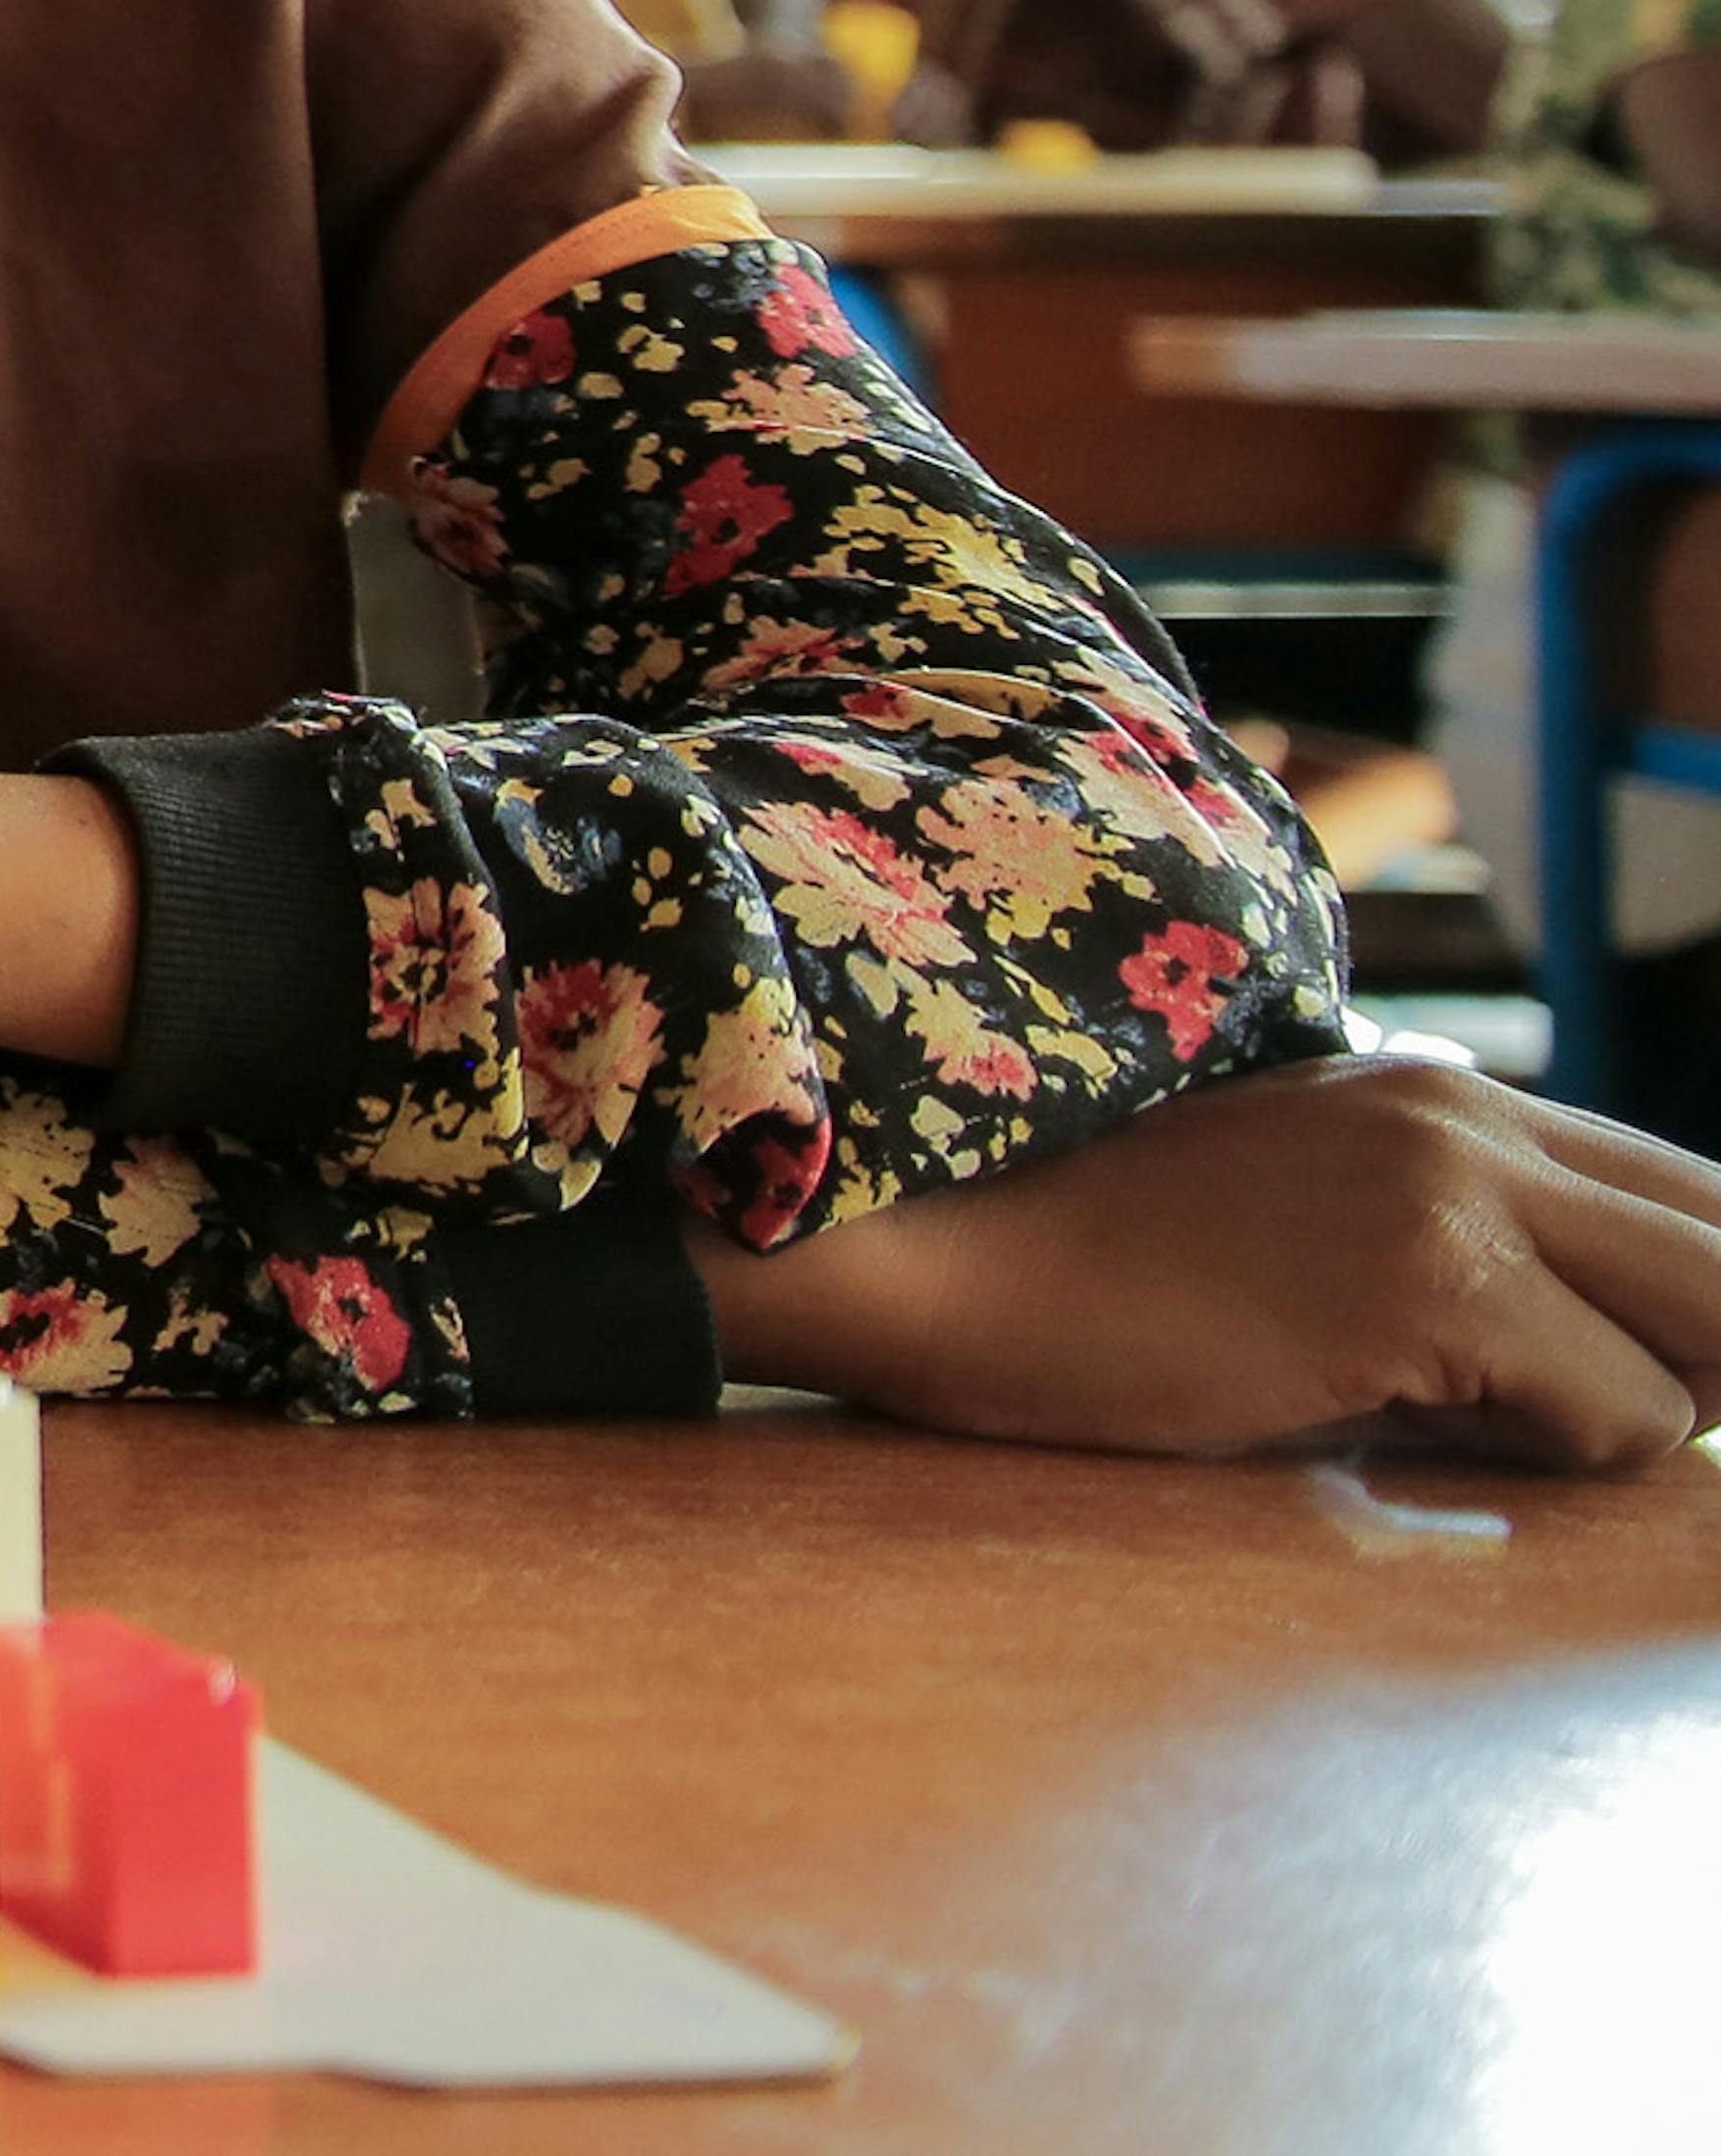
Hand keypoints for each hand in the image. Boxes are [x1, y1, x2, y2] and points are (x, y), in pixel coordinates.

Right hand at [691, 1054, 1720, 1467]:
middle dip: (1709, 1361)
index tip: (1646, 1386)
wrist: (918, 1252)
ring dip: (1643, 1415)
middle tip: (1592, 1432)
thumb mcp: (1280, 1218)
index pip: (1685, 1194)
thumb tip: (1597, 1371)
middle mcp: (1469, 1118)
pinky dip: (1575, 1461)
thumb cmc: (1069, 1271)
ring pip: (1717, 1331)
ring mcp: (1454, 1190)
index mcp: (1439, 1097)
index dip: (1698, 1307)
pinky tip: (1421, 1445)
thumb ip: (1431, 1251)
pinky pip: (1631, 1414)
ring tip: (1492, 1437)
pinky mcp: (1431, 1284)